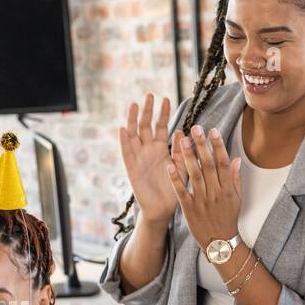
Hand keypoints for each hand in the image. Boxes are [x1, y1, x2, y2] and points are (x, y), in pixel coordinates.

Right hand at [120, 93, 177, 227]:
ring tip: (135, 104)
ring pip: (134, 135)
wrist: (162, 210)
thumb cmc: (174, 190)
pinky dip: (124, 141)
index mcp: (161, 149)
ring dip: (134, 120)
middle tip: (150, 94)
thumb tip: (182, 131)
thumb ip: (181, 151)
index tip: (166, 98)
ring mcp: (138, 158)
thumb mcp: (181, 168)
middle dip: (148, 110)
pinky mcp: (132, 168)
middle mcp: (148, 151)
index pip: (161, 126)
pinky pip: (127, 153)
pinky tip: (123, 129)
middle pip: (145, 126)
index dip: (163, 113)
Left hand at [168, 125, 241, 248]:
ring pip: (195, 175)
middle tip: (195, 128)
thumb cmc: (228, 218)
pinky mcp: (189, 209)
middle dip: (202, 145)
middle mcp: (215, 192)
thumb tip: (236, 158)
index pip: (222, 162)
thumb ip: (235, 178)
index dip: (217, 146)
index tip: (212, 130)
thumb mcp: (237, 198)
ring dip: (188, 157)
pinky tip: (169, 165)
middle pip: (208, 165)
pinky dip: (176, 179)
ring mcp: (202, 200)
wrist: (220, 242)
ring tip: (182, 140)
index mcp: (227, 188)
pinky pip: (182, 192)